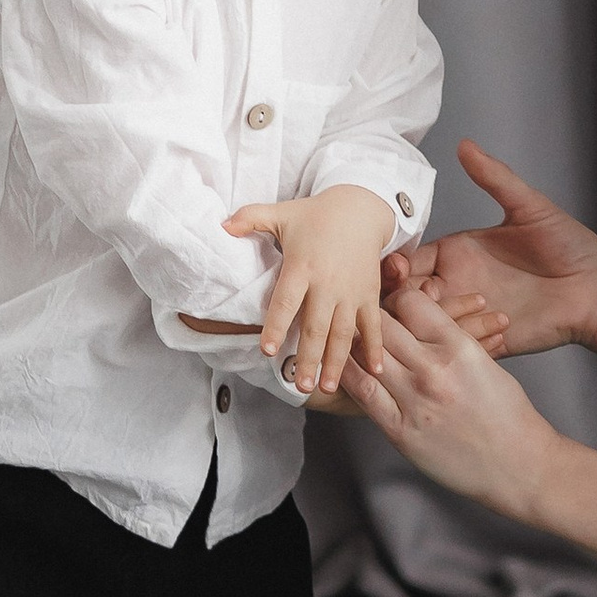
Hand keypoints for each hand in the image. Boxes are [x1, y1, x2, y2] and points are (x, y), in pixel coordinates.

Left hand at [223, 184, 398, 397]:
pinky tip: (375, 371)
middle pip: (316, 327)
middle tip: (300, 386)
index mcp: (302, 266)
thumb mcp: (281, 213)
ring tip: (326, 387)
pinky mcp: (369, 294)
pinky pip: (372, 325)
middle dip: (308, 358)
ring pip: (342, 333)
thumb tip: (221, 227)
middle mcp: (328, 283)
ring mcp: (351, 292)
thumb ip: (249, 218)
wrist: (361, 209)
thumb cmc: (316, 215)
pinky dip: (375, 348)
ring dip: (335, 362)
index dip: (276, 325)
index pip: (286, 301)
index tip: (268, 350)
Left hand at [343, 285, 596, 555]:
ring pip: (366, 356)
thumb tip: (418, 318)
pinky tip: (339, 370)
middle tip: (367, 320)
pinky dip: (348, 378)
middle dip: (373, 318)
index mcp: (459, 346)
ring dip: (355, 345)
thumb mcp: (484, 361)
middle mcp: (433, 370)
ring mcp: (414, 402)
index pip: (411, 301)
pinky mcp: (401, 431)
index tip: (395, 304)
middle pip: (382, 324)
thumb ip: (451, 338)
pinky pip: (363, 395)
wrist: (518, 465)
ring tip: (347, 340)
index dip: (399, 298)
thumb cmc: (507, 414)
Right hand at [385, 139, 596, 359]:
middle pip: (406, 298)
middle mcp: (456, 284)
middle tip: (421, 296)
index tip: (397, 268)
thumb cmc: (569, 245)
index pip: (408, 261)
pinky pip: (457, 347)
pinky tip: (492, 325)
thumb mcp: (530, 207)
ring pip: (425, 326)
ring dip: (432, 322)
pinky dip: (462, 340)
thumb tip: (465, 144)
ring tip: (462, 310)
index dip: (396, 266)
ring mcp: (469, 315)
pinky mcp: (486, 341)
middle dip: (400, 299)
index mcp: (456, 253)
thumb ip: (495, 178)